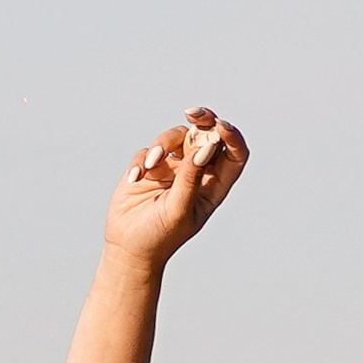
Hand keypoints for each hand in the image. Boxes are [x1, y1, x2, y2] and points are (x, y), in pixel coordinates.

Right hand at [102, 110, 247, 271]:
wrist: (128, 248)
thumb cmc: (160, 237)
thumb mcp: (179, 210)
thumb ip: (191, 178)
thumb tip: (205, 148)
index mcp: (213, 186)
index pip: (234, 154)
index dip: (232, 136)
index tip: (221, 127)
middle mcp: (195, 172)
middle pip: (207, 135)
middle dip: (203, 120)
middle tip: (193, 113)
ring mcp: (172, 168)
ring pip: (176, 136)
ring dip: (164, 143)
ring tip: (151, 164)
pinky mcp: (148, 168)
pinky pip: (148, 150)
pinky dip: (142, 161)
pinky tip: (135, 179)